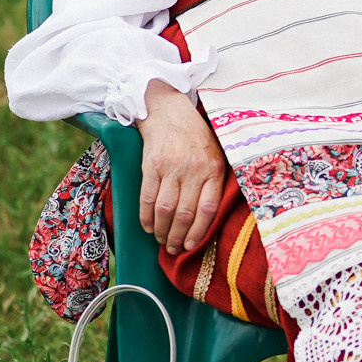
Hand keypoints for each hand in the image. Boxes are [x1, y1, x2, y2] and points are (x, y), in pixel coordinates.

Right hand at [137, 84, 228, 253]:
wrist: (169, 112)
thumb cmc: (196, 139)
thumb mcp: (215, 155)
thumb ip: (213, 182)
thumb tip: (208, 220)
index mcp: (214, 168)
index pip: (208, 208)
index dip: (199, 232)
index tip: (190, 246)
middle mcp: (194, 169)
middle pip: (185, 213)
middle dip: (177, 237)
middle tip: (172, 249)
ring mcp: (171, 167)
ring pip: (165, 210)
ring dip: (161, 231)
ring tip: (160, 240)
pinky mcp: (151, 166)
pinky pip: (147, 199)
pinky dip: (146, 218)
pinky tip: (148, 226)